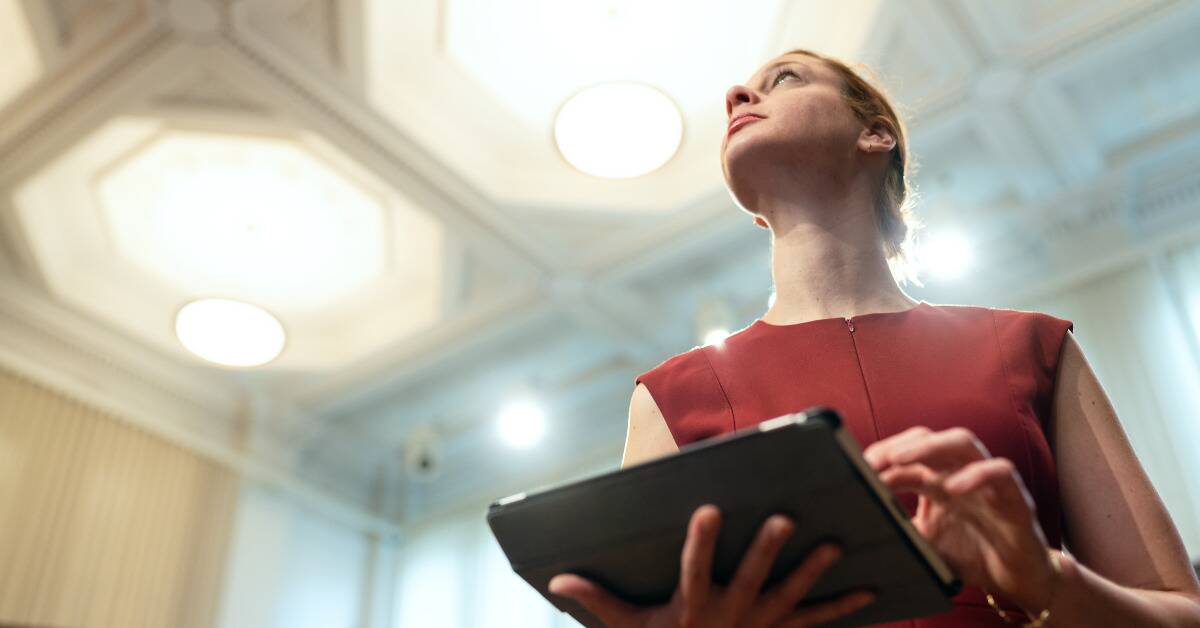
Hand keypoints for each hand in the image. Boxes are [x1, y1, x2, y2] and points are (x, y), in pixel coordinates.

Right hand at [547, 504, 875, 626]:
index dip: (701, 541)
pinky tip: (869, 590)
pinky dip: (843, 607)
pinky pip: (816, 623)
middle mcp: (730, 617)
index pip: (695, 570)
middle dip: (768, 550)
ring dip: (813, 573)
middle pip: (752, 579)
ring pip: (790, 597)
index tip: (707, 509)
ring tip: (834, 545)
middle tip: (785, 519)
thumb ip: (598, 600)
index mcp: (693, 608)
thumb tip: (557, 581)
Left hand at [862, 426, 1060, 612]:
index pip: (906, 453)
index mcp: (937, 479)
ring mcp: (987, 480)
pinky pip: (1000, 472)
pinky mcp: (1015, 496)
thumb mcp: (924, 543)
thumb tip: (858, 526)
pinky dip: (977, 474)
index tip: (856, 469)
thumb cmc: (970, 555)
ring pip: (963, 442)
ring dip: (929, 446)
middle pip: (929, 438)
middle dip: (898, 444)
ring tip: (899, 459)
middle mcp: (960, 472)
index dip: (881, 458)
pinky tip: (953, 487)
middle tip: (871, 461)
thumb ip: (898, 529)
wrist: (1017, 581)